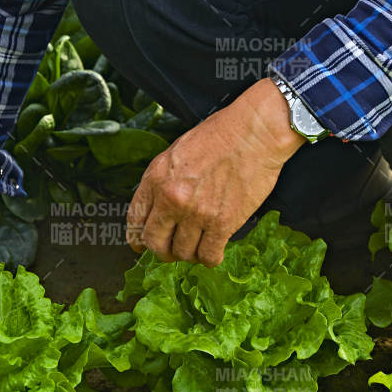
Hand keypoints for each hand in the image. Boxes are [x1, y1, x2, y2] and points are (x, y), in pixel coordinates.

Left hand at [127, 77, 304, 266]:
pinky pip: (209, 256)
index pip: (136, 219)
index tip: (142, 244)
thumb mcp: (177, 151)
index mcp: (157, 178)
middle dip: (162, 251)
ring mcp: (197, 213)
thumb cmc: (220, 135)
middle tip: (172, 250)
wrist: (255, 132)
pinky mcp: (223, 223)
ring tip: (198, 244)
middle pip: (156, 243)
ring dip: (189, 253)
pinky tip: (215, 250)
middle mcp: (172, 198)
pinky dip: (210, 258)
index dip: (138, 238)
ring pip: (183, 253)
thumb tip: (157, 208)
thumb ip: (163, 180)